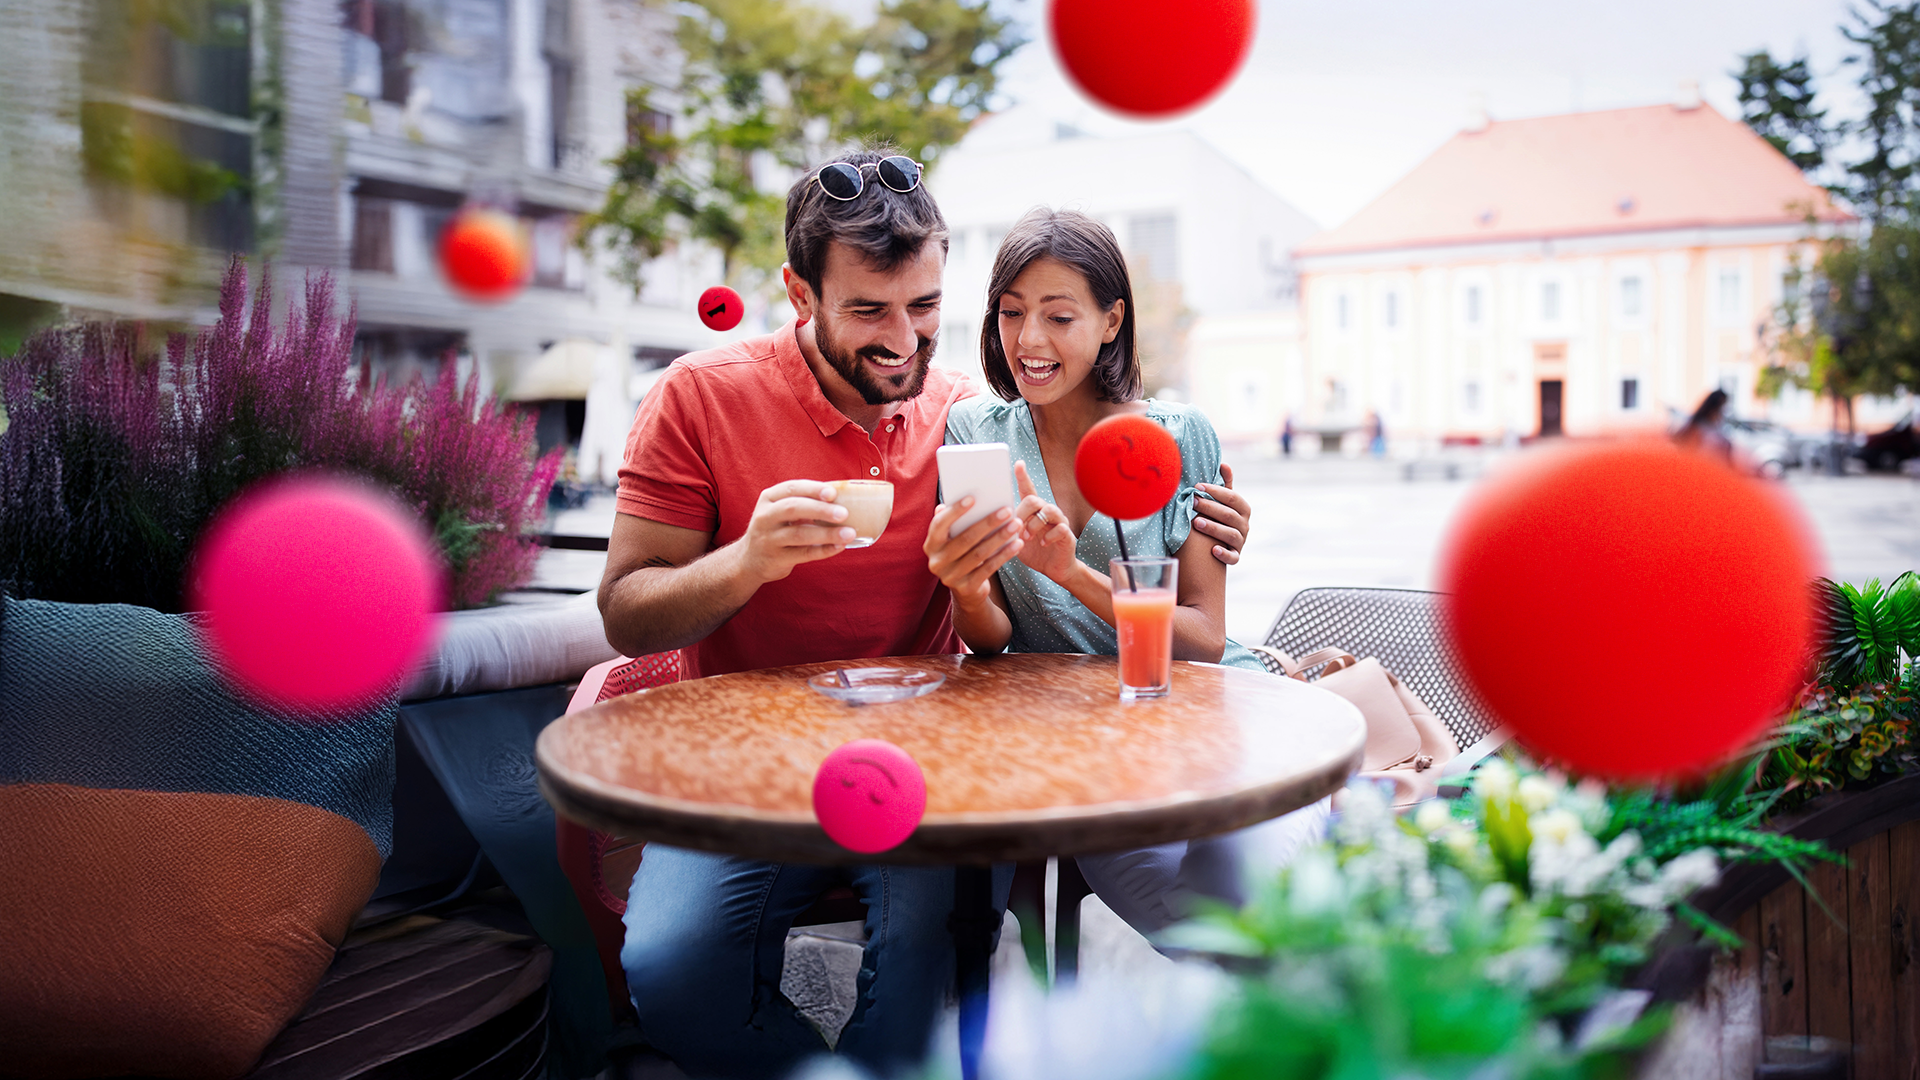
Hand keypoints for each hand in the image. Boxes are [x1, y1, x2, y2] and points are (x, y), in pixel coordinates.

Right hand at [736, 480, 855, 583]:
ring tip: (849, 533)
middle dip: (821, 509)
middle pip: (794, 508)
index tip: (833, 493)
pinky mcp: (775, 559)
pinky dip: (823, 550)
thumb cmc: (776, 529)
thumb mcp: (780, 510)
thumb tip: (844, 497)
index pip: (791, 488)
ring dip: (827, 534)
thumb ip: (804, 502)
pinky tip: (839, 547)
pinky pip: (803, 554)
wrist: (750, 559)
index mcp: (769, 498)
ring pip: (799, 534)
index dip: (813, 489)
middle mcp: (765, 516)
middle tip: (844, 513)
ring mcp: (768, 539)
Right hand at [924, 496, 1023, 608]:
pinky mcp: (967, 588)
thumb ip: (953, 522)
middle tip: (1007, 510)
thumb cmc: (962, 554)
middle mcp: (937, 561)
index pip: (939, 525)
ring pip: (979, 554)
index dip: (955, 511)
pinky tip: (1017, 543)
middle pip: (965, 539)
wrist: (966, 590)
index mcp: (931, 545)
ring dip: (1000, 538)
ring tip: (1016, 524)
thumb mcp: (953, 539)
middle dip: (988, 523)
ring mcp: (950, 576)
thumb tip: (955, 501)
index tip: (973, 498)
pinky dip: (1004, 555)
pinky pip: (989, 568)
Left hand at [1012, 460, 1079, 584]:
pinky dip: (1049, 536)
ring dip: (1034, 524)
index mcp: (1033, 511)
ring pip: (1049, 510)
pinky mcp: (1067, 534)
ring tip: (1027, 537)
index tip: (1018, 464)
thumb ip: (1006, 527)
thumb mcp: (1015, 539)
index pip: (1028, 488)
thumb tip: (986, 520)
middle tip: (1016, 529)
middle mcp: (1047, 511)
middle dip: (1022, 513)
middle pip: (1034, 499)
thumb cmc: (1032, 551)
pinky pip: (1061, 528)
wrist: (1053, 569)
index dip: (1023, 476)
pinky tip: (1042, 544)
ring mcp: (1059, 522)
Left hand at [1194, 462, 1250, 565]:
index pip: (1232, 497)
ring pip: (1230, 535)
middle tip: (1192, 502)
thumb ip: (1224, 485)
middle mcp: (1245, 525)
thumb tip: (1223, 464)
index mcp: (1243, 509)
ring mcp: (1240, 542)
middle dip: (1210, 508)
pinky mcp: (1235, 556)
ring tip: (1196, 523)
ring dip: (1214, 528)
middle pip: (1229, 515)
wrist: (1217, 543)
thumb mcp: (1223, 501)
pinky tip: (1213, 550)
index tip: (1197, 487)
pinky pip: (1233, 558)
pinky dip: (1224, 554)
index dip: (1215, 491)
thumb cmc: (1218, 516)